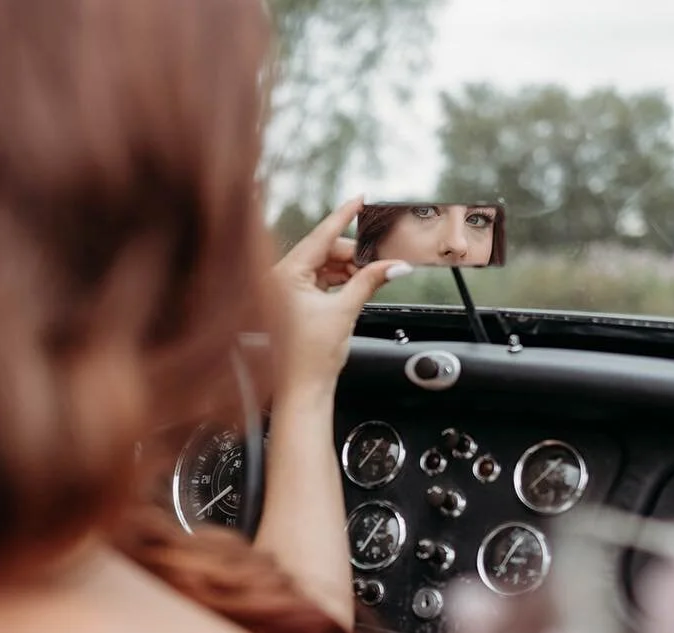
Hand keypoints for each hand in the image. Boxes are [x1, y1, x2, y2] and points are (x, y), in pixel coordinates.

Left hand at [270, 197, 412, 396]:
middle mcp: (278, 279)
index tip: (358, 200)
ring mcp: (283, 291)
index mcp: (284, 275)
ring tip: (369, 278)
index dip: (343, 216)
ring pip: (322, 267)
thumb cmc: (310, 359)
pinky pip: (317, 282)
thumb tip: (394, 265)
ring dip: (347, 270)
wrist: (302, 390)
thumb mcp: (344, 311)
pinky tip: (355, 286)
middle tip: (379, 260)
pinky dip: (337, 282)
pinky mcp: (290, 303)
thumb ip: (370, 281)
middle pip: (323, 252)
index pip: (319, 236)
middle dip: (352, 255)